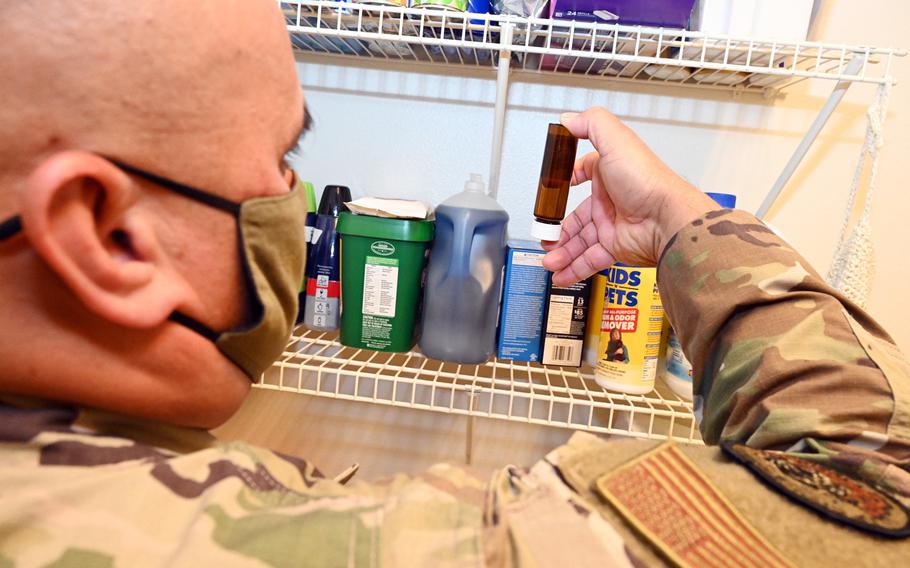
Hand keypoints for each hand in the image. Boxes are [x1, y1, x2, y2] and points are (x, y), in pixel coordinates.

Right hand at [542, 108, 716, 285]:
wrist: (667, 220)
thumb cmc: (648, 181)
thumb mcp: (617, 141)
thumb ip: (591, 124)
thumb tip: (568, 119)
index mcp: (610, 173)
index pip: (583, 173)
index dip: (566, 180)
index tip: (552, 189)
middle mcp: (611, 199)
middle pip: (577, 215)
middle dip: (557, 227)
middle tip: (543, 234)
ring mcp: (613, 225)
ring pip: (580, 240)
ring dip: (561, 250)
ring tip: (548, 258)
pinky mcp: (616, 247)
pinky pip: (590, 259)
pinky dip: (574, 267)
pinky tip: (560, 272)